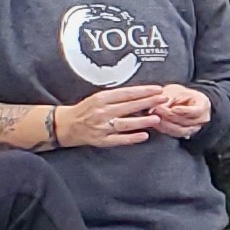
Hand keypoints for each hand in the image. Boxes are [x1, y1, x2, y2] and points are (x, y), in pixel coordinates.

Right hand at [51, 85, 165, 148]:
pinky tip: (144, 135)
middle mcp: (102, 112)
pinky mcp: (101, 140)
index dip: (143, 91)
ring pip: (125, 123)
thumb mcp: (99, 98)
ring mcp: (102, 127)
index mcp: (101, 98)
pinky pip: (119, 139)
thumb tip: (141, 95)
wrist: (66, 125)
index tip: (158, 89)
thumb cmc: (86, 110)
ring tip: (157, 118)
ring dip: (142, 121)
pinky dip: (132, 138)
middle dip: (148, 102)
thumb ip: (117, 97)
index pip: (126, 93)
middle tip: (164, 99)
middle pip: (128, 106)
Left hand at [148, 83, 212, 136]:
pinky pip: (173, 133)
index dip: (185, 111)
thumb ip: (168, 98)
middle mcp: (200, 120)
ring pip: (179, 130)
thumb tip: (156, 106)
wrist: (184, 101)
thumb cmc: (181, 94)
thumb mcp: (176, 91)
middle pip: (185, 122)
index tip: (174, 108)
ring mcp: (193, 128)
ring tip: (153, 116)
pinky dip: (163, 128)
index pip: (196, 111)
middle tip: (156, 109)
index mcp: (203, 106)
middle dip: (169, 116)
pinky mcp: (182, 133)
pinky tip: (155, 123)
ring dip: (165, 124)